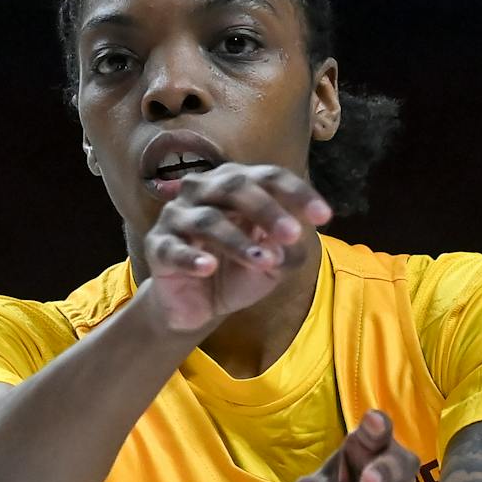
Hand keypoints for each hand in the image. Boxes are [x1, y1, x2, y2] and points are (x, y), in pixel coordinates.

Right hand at [140, 164, 330, 333]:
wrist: (199, 304)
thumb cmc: (238, 271)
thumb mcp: (274, 262)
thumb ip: (286, 248)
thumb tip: (287, 240)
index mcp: (236, 185)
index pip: (268, 177)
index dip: (297, 193)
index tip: (324, 216)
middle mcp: (203, 191)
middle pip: (234, 187)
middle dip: (267, 210)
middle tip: (293, 234)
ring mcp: (177, 216)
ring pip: (207, 219)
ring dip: (238, 241)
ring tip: (263, 262)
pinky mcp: (158, 246)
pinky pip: (173, 249)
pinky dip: (192, 257)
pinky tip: (209, 267)